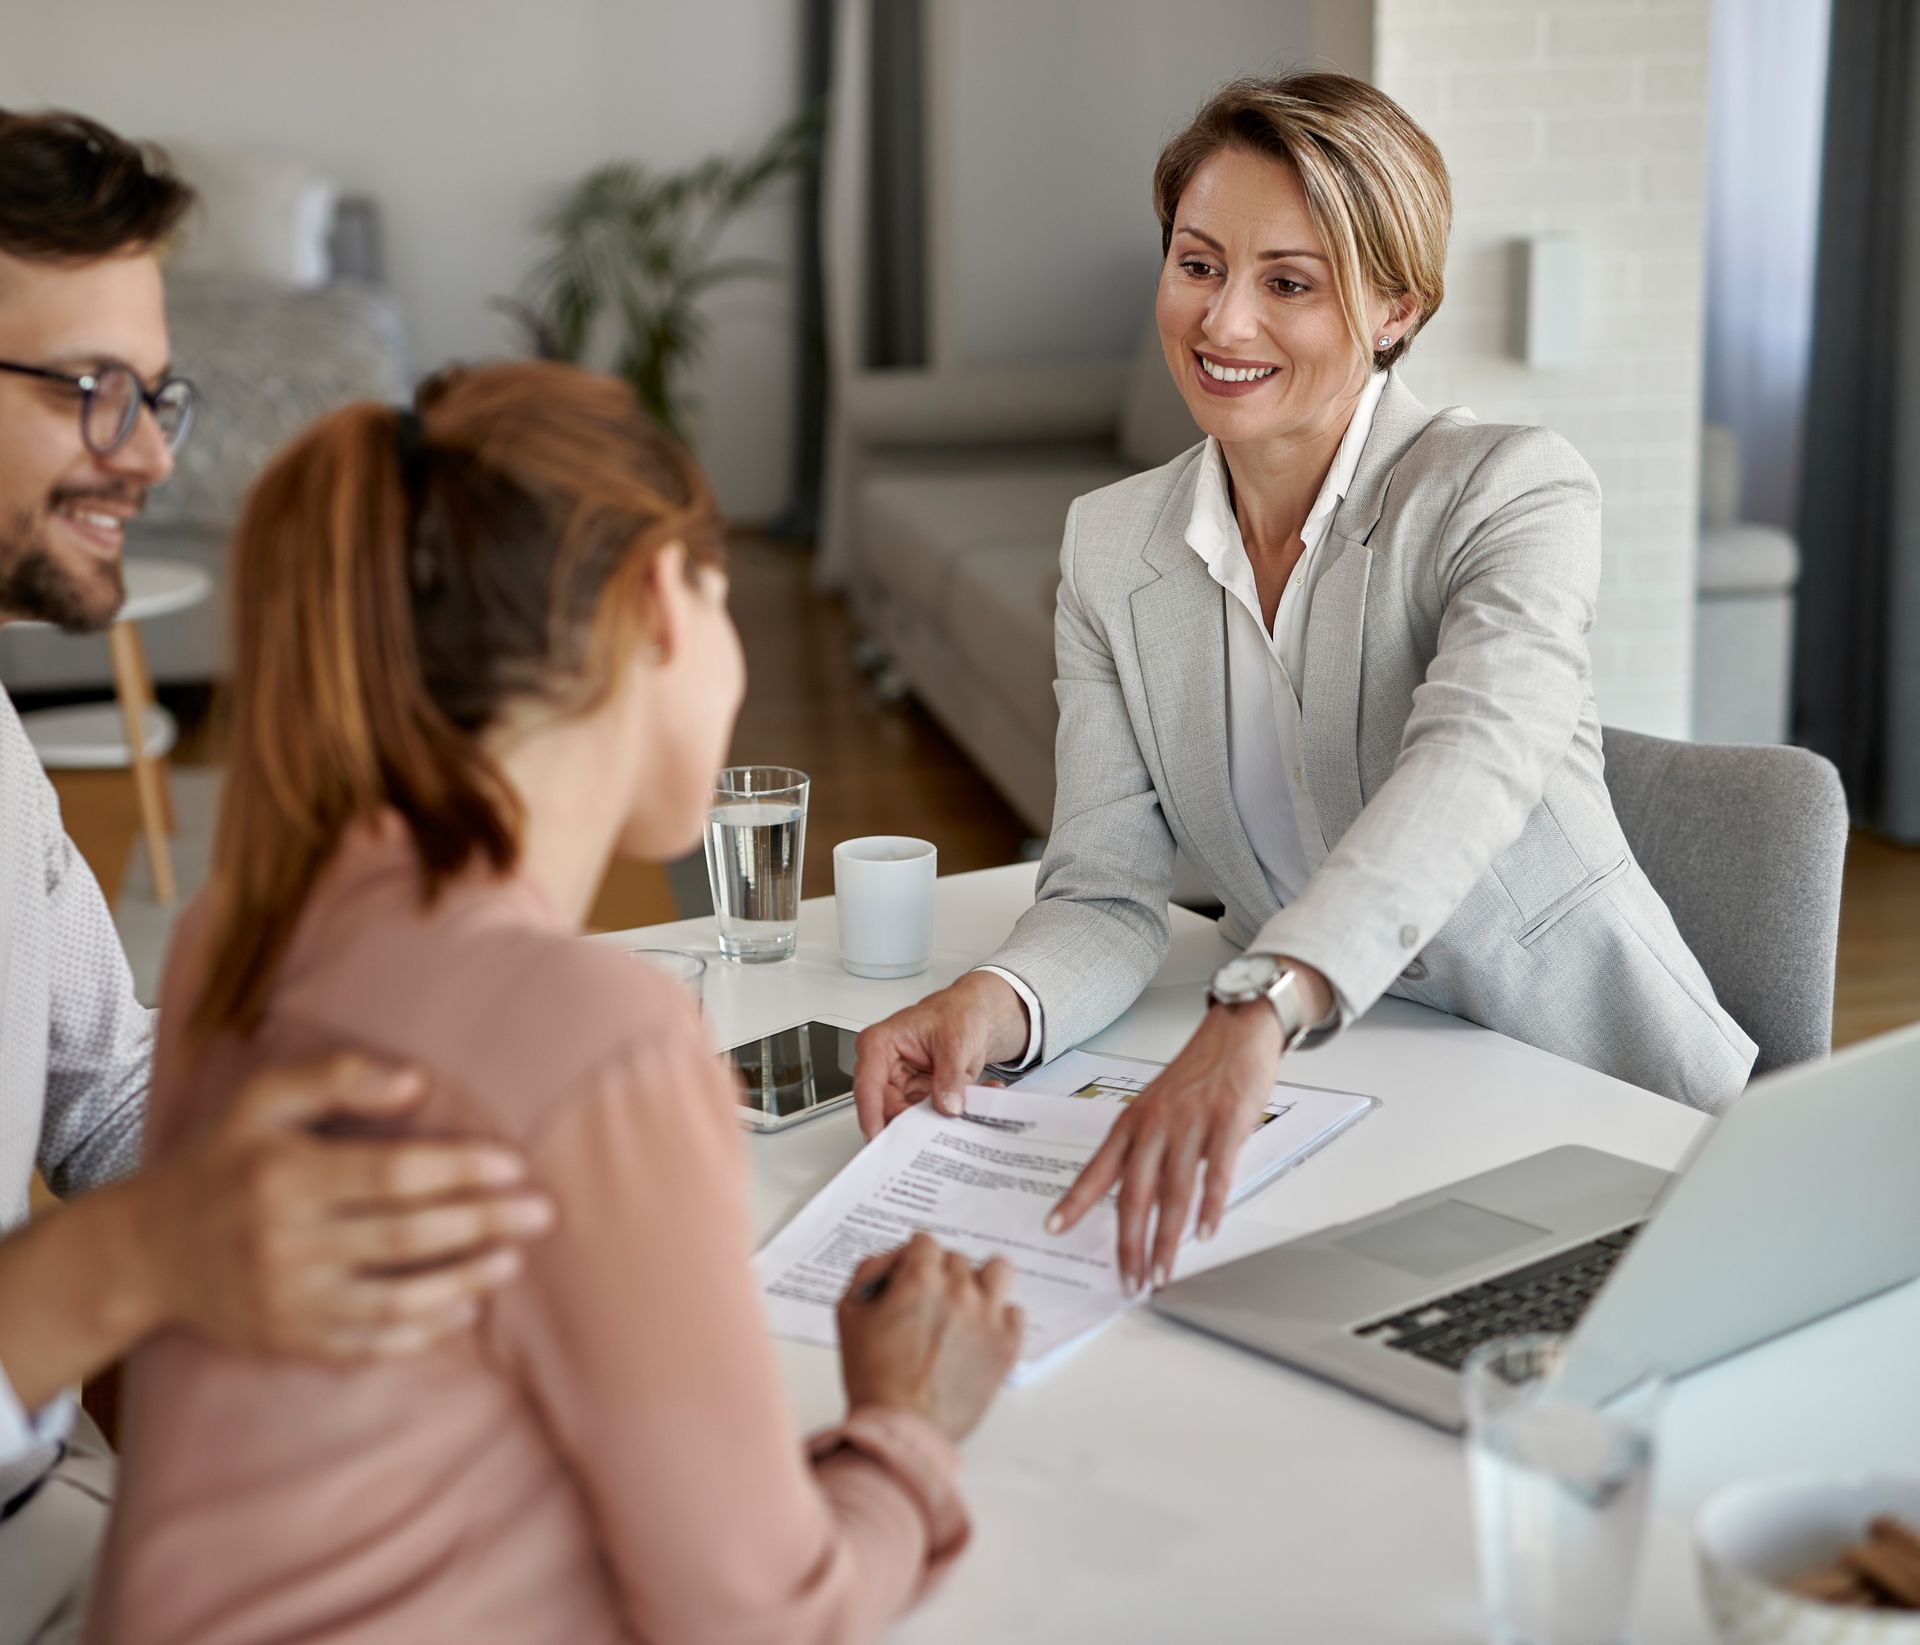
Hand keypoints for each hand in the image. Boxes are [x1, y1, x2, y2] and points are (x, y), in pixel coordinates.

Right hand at [136, 1054, 554, 1358]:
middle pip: (405, 1235)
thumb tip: (417, 1081)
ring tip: (512, 1260)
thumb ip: (336, 1076)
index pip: (390, 1174)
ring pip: (395, 1298)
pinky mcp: (290, 1341)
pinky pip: (368, 1344)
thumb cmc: (220, 1161)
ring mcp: (290, 1301)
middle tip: (541, 1212)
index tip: (513, 1164)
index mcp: (286, 1177)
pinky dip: (421, 1332)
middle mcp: (287, 1244)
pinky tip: (463, 1311)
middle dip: (482, 1222)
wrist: (144, 1252)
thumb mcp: (260, 1100)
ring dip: (464, 1281)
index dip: (459, 1170)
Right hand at [837, 1234, 1022, 1442]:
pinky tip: (980, 1334)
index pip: (925, 1242)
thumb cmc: (873, 1377)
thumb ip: (870, 1272)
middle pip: (957, 1259)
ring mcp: (987, 1315)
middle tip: (929, 1306)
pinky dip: (1000, 1319)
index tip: (911, 1278)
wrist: (902, 1427)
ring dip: (982, 1282)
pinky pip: (1015, 1312)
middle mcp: (958, 1289)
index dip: (913, 1260)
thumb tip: (894, 1259)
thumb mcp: (849, 1314)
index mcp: (920, 1277)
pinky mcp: (1007, 1344)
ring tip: (967, 1305)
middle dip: (941, 1276)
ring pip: (997, 1272)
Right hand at [852, 972, 1030, 1138]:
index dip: (870, 1114)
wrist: (973, 1015)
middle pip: (886, 1108)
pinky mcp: (918, 1097)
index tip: (879, 1137)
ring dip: (936, 1121)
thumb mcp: (955, 1041)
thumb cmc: (955, 1013)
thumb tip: (947, 1106)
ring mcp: (901, 1085)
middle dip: (911, 1126)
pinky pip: (928, 1117)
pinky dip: (950, 1115)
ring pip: (907, 1119)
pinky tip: (972, 1106)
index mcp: (880, 1044)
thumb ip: (950, 1075)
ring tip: (963, 1112)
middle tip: (935, 1135)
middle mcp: (884, 1068)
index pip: (868, 1084)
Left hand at [1048, 1003, 1282, 1294]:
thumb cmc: (1198, 1072)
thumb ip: (1147, 1149)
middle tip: (1128, 1280)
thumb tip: (1142, 1199)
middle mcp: (1155, 1125)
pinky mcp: (1226, 1125)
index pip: (1097, 1170)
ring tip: (1161, 1273)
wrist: (1237, 1031)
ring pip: (1173, 1195)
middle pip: (1134, 1195)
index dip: (1075, 1201)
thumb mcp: (1158, 1105)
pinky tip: (1204, 1235)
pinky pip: (1216, 1177)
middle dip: (1129, 1244)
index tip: (1054, 1228)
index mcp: (1133, 1121)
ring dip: (1166, 1241)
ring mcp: (1190, 1125)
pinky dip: (1210, 1210)